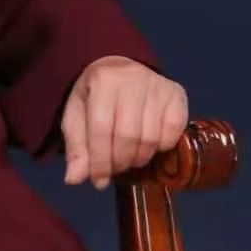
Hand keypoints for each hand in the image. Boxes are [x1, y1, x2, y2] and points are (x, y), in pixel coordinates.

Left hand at [60, 56, 187, 189]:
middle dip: (120, 161)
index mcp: (102, 80)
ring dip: (139, 158)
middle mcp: (132, 78)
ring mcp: (158, 84)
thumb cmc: (94, 96)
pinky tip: (149, 146)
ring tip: (128, 159)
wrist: (117, 69)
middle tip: (114, 169)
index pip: (101, 129)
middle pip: (128, 135)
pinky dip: (162, 147)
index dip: (100, 162)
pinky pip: (173, 131)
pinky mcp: (176, 93)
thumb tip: (73, 179)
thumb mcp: (76, 117)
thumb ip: (76, 148)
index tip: (98, 181)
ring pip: (151, 137)